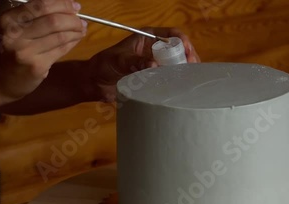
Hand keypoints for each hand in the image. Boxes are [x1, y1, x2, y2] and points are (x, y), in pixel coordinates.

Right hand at [0, 0, 85, 103]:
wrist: (0, 81)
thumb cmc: (11, 51)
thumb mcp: (15, 30)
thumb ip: (36, 18)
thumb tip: (67, 7)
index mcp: (9, 19)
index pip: (41, 5)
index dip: (63, 4)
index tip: (75, 6)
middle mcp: (15, 33)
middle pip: (53, 20)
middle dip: (72, 19)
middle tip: (80, 21)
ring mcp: (25, 51)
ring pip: (60, 36)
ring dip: (76, 31)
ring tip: (82, 29)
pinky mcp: (37, 66)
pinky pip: (61, 50)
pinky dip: (73, 42)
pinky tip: (76, 39)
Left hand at [84, 27, 200, 101]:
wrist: (96, 83)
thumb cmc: (104, 66)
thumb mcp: (118, 61)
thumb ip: (134, 62)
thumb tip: (154, 65)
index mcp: (148, 37)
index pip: (170, 34)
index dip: (182, 40)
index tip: (187, 50)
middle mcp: (156, 49)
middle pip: (179, 49)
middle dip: (189, 55)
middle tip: (192, 66)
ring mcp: (157, 63)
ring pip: (178, 63)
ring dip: (186, 68)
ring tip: (190, 76)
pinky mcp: (156, 77)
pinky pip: (172, 76)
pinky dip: (179, 79)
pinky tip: (183, 85)